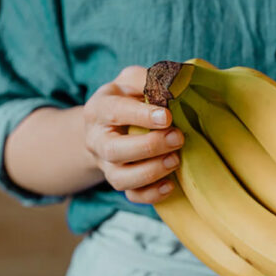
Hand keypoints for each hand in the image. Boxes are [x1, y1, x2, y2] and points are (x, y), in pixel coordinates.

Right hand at [83, 66, 183, 203]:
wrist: (108, 126)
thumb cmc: (127, 98)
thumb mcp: (132, 80)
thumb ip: (149, 79)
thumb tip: (177, 82)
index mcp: (99, 110)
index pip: (115, 112)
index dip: (140, 115)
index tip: (167, 116)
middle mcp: (97, 140)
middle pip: (115, 150)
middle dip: (149, 146)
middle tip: (177, 138)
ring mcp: (106, 165)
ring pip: (121, 178)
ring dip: (151, 172)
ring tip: (176, 160)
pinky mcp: (120, 181)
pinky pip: (131, 196)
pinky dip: (151, 194)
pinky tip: (171, 185)